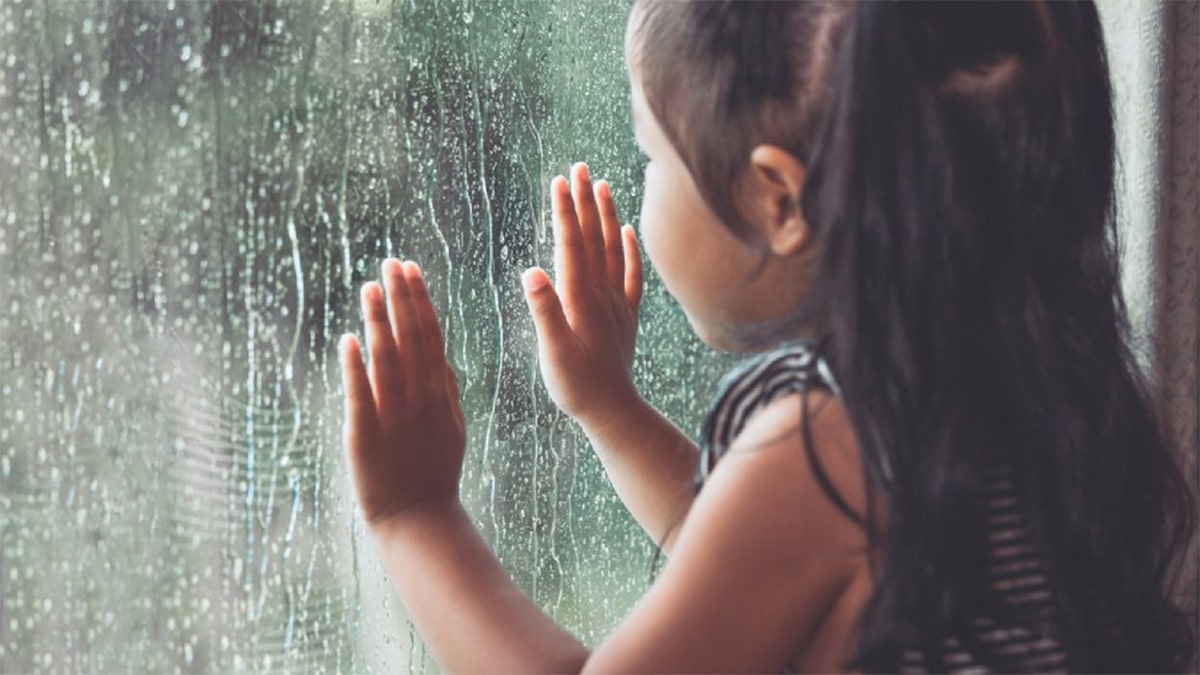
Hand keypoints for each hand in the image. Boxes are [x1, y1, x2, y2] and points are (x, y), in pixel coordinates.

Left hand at [340, 259, 464, 527]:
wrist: (419, 519)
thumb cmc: (434, 472)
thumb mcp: (452, 428)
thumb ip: (447, 391)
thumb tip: (444, 357)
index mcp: (439, 394)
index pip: (430, 336)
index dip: (419, 300)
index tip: (410, 269)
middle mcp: (418, 400)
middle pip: (410, 340)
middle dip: (400, 298)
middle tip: (390, 263)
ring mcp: (393, 417)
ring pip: (386, 361)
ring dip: (378, 322)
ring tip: (369, 288)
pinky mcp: (365, 437)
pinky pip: (361, 397)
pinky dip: (355, 368)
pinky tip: (349, 341)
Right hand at [522, 162, 643, 427]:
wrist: (613, 412)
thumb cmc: (576, 387)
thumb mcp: (553, 353)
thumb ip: (544, 312)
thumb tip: (532, 271)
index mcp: (580, 299)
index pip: (571, 245)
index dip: (565, 212)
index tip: (560, 180)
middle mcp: (602, 294)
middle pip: (593, 238)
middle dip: (585, 201)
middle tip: (579, 166)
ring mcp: (618, 304)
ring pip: (614, 250)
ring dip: (607, 216)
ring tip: (602, 184)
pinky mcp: (627, 317)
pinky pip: (632, 275)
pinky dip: (631, 250)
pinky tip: (628, 231)